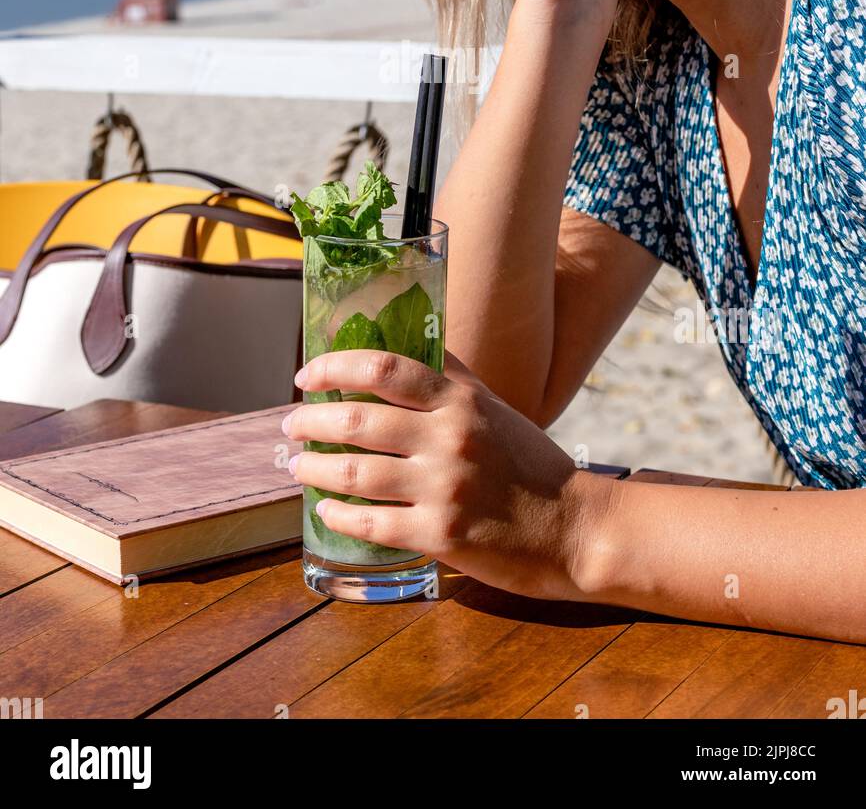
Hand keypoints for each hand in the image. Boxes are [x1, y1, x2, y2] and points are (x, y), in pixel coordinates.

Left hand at [283, 347, 613, 601]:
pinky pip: (374, 525)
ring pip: (356, 474)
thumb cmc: (532, 465)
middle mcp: (451, 438)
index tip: (305, 375)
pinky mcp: (443, 536)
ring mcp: (446, 488)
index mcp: (461, 401)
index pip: (384, 368)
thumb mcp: (494, 408)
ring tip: (298, 467)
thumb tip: (411, 336)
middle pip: (359, 420)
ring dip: (315, 469)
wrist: (578, 529)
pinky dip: (340, 516)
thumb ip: (452, 376)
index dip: (334, 366)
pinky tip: (326, 511)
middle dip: (311, 422)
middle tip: (290, 425)